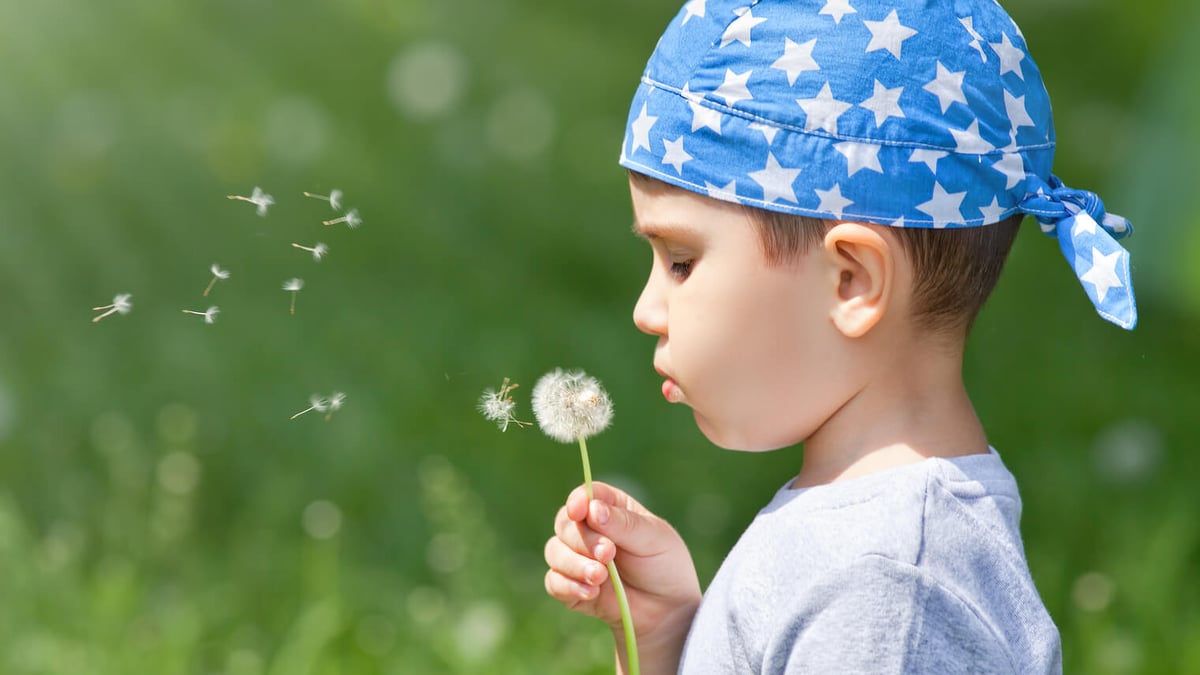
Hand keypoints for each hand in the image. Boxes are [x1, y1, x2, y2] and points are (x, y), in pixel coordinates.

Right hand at [545, 481, 701, 672]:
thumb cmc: (664, 566)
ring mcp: (578, 558)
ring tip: (600, 577)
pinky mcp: (571, 586)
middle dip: (584, 540)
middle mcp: (589, 530)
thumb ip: (623, 523)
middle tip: (608, 554)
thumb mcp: (654, 538)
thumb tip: (592, 510)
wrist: (667, 612)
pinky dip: (568, 586)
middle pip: (565, 523)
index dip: (578, 500)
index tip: (580, 511)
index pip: (586, 495)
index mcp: (611, 508)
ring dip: (574, 564)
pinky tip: (590, 593)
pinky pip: (553, 581)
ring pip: (554, 551)